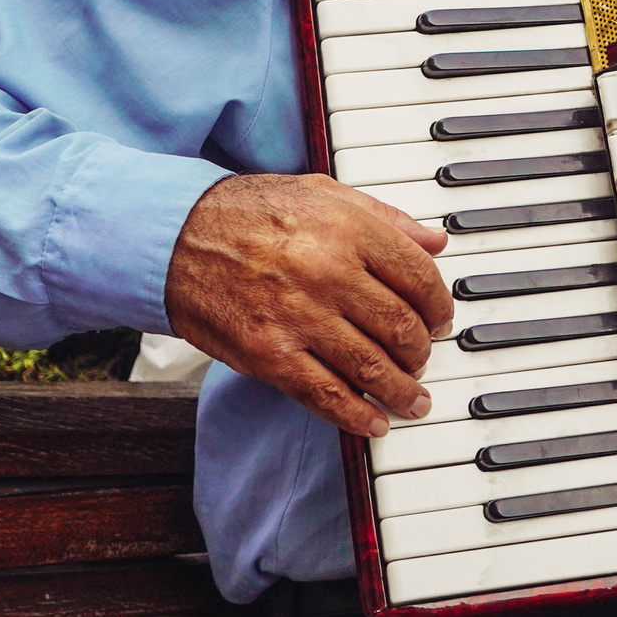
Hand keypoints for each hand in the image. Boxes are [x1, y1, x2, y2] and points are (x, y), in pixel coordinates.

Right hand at [164, 172, 453, 437]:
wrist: (176, 236)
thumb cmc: (251, 211)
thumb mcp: (323, 193)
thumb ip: (384, 218)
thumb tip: (434, 244)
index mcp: (349, 228)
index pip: (420, 277)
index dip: (440, 306)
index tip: (440, 320)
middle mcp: (329, 272)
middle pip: (401, 326)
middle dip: (421, 351)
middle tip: (422, 358)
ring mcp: (299, 317)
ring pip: (372, 367)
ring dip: (401, 390)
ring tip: (413, 399)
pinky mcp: (268, 354)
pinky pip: (325, 395)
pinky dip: (356, 415)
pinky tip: (374, 423)